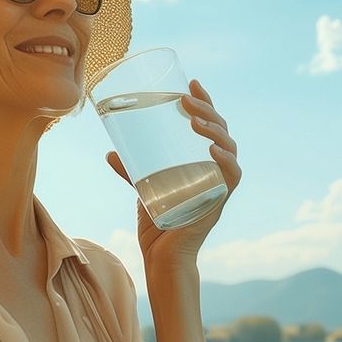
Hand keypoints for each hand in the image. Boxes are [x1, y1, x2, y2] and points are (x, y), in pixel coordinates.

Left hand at [105, 78, 240, 265]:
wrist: (161, 259)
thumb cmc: (158, 225)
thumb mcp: (142, 190)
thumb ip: (130, 172)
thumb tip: (109, 152)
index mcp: (202, 164)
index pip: (211, 126)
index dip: (206, 102)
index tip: (192, 82)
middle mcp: (215, 172)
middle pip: (221, 131)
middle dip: (207, 110)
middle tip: (186, 99)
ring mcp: (218, 186)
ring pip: (229, 149)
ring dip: (215, 129)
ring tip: (195, 118)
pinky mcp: (218, 202)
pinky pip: (231, 177)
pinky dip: (226, 160)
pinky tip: (212, 147)